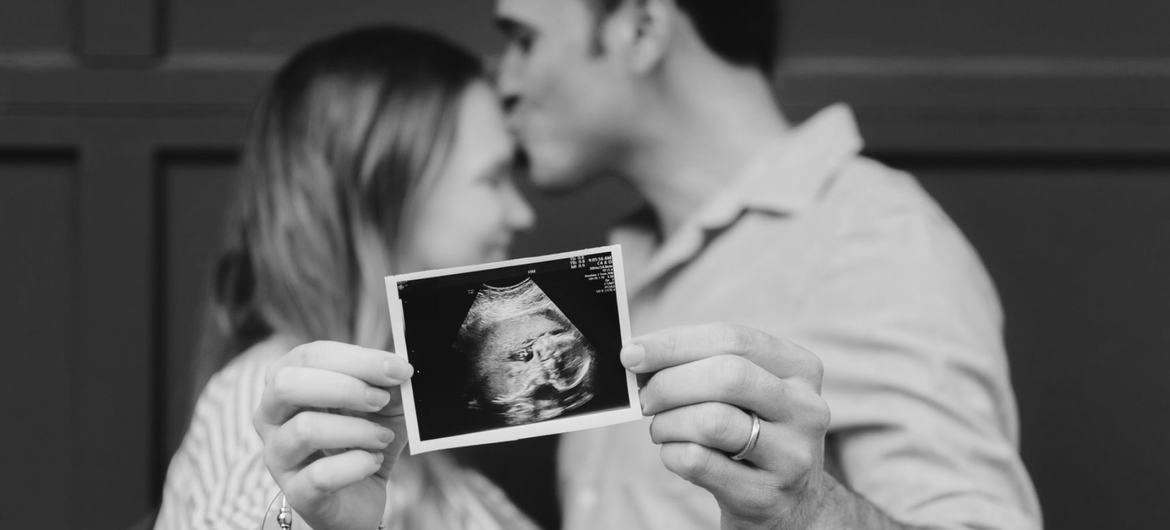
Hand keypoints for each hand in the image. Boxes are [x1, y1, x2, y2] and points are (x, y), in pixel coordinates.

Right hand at [254, 341, 412, 529]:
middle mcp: (270, 416)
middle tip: (381, 400)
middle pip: (287, 384)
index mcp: (287, 381)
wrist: (360, 496)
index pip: (311, 356)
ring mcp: (277, 456)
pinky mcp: (296, 492)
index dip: (357, 359)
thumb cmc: (364, 439)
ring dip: (356, 430)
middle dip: (344, 388)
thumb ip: (387, 384)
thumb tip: (398, 368)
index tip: (398, 369)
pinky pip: (320, 475)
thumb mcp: (383, 405)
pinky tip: (373, 461)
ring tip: (382, 437)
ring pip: (304, 430)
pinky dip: (357, 465)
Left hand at [623, 324, 832, 528]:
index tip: (632, 353)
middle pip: (726, 376)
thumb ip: (704, 365)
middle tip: (645, 398)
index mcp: (800, 369)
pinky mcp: (766, 496)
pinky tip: (674, 453)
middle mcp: (806, 409)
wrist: (792, 506)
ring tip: (660, 429)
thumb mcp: (748, 394)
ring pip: (712, 422)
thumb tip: (639, 354)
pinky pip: (699, 462)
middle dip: (669, 384)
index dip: (675, 343)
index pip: (733, 339)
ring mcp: (792, 456)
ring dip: (667, 423)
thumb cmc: (753, 433)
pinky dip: (671, 454)